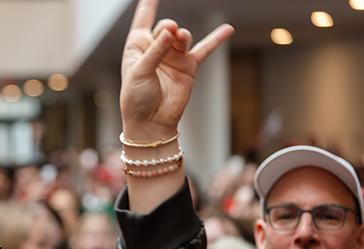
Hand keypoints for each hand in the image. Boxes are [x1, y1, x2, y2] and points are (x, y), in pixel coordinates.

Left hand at [120, 0, 232, 138]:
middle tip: (170, 32)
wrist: (151, 123)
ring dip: (181, 36)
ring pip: (182, 36)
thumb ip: (155, 51)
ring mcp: (173, 57)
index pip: (143, 19)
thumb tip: (171, 31)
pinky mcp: (188, 67)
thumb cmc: (136, 99)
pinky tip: (227, 29)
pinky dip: (216, 39)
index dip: (148, 4)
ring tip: (179, 39)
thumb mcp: (139, 72)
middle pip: (166, 26)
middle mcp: (156, 48)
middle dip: (168, 28)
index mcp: (138, 46)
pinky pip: (205, 49)